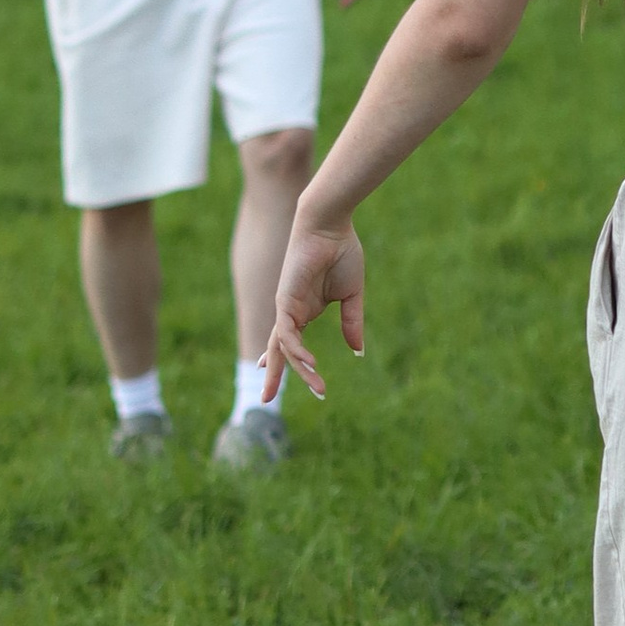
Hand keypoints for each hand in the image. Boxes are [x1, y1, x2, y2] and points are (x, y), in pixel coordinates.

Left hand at [261, 204, 365, 402]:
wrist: (330, 224)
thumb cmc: (341, 252)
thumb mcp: (352, 295)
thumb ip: (352, 322)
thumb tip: (357, 351)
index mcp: (306, 308)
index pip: (291, 341)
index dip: (289, 360)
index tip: (289, 380)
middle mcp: (292, 310)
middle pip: (278, 349)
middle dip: (274, 375)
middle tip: (267, 400)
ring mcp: (286, 306)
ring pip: (285, 347)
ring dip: (300, 369)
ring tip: (319, 387)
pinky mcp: (285, 300)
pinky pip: (287, 333)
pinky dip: (297, 349)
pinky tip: (311, 362)